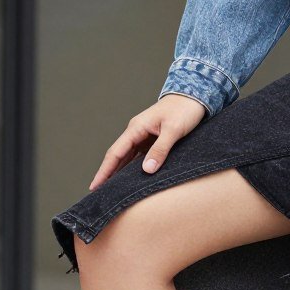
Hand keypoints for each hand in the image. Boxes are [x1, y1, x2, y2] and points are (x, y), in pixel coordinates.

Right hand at [88, 94, 207, 189]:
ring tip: (112, 189)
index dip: (104, 171)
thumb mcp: (173, 130)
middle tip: (99, 193)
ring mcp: (144, 135)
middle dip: (107, 174)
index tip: (94, 186)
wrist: (195, 95)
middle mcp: (136, 132)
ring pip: (128, 157)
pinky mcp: (153, 138)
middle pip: (118, 156)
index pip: (115, 153)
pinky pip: (139, 155)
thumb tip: (147, 170)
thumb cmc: (184, 110)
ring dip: (119, 172)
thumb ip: (160, 149)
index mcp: (136, 128)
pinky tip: (132, 178)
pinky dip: (133, 167)